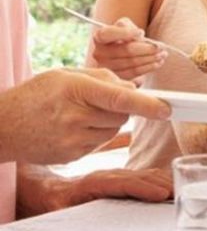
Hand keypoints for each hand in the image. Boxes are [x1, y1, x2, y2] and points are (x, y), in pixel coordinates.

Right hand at [0, 69, 170, 164]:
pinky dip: (96, 134)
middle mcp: (74, 115)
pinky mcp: (73, 155)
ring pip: (114, 130)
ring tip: (80, 114)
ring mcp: (73, 139)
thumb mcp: (65, 75)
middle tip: (97, 102)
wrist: (2, 127)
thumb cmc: (35, 95)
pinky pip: (101, 143)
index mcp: (74, 89)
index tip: (166, 109)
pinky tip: (74, 128)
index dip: (146, 104)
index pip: (119, 98)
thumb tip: (133, 88)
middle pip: (122, 115)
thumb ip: (102, 78)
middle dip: (120, 108)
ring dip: (108, 121)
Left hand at [35, 168, 172, 214]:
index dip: (143, 187)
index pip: (123, 183)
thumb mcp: (58, 209)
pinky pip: (146, 177)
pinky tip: (174, 185)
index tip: (161, 193)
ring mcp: (119, 176)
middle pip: (140, 177)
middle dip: (163, 184)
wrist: (50, 191)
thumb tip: (81, 220)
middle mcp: (110, 176)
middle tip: (183, 194)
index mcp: (94, 183)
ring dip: (166, 181)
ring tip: (184, 190)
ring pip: (146, 175)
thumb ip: (71, 212)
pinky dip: (163, 180)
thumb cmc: (57, 203)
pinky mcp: (125, 179)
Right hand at [90, 17, 165, 80]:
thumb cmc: (124, 35)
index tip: (142, 32)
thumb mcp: (124, 25)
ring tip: (163, 55)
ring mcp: (106, 68)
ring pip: (132, 64)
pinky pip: (135, 74)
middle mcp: (99, 53)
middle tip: (161, 47)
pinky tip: (157, 63)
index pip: (109, 34)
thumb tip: (139, 35)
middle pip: (127, 51)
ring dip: (151, 59)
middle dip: (148, 49)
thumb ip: (128, 26)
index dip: (126, 33)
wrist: (120, 50)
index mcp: (99, 37)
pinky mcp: (115, 79)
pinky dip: (148, 68)